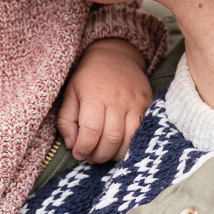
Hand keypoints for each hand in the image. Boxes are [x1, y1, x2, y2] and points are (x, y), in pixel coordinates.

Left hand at [58, 38, 151, 163]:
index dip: (83, 147)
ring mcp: (134, 103)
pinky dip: (132, 145)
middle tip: (91, 158)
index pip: (91, 130)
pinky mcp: (147, 105)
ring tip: (105, 154)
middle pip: (111, 138)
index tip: (78, 153)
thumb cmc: (88, 77)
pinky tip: (121, 148)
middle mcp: (116, 100)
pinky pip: (143, 131)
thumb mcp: (70, 93)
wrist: (115, 55)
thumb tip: (71, 144)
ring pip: (130, 139)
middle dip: (99, 155)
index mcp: (94, 96)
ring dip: (116, 154)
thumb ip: (66, 120)